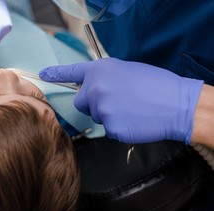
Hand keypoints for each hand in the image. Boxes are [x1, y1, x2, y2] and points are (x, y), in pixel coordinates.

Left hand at [39, 58, 203, 143]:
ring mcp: (101, 108)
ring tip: (131, 109)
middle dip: (93, 104)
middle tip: (116, 101)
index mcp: (100, 70)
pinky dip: (119, 127)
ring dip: (108, 115)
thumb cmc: (156, 85)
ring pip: (96, 117)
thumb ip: (106, 78)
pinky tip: (133, 120)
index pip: (72, 72)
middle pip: (81, 102)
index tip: (43, 75)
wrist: (177, 104)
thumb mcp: (127, 71)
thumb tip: (95, 86)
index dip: (56, 73)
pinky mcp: (110, 127)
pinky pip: (108, 130)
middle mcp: (95, 88)